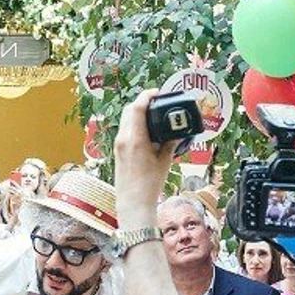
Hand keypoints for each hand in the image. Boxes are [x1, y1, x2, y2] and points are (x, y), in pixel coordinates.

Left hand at [114, 91, 183, 229]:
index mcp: (135, 139)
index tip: (157, 92)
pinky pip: (125, 130)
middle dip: (142, 102)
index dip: (147, 96)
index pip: (137, 108)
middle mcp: (123, 139)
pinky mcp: (118, 151)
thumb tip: (176, 133)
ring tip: (154, 114)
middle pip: (129, 110)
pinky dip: (134, 124)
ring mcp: (118, 145)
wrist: (133, 202)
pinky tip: (146, 129)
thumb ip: (170, 144)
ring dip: (137, 113)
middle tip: (157, 101)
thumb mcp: (164, 161)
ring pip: (125, 119)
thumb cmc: (149, 184)